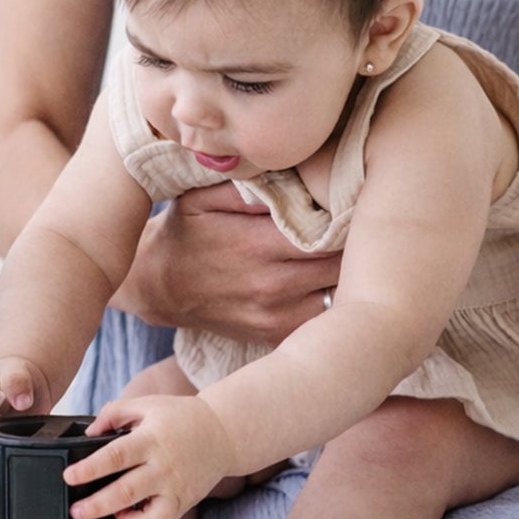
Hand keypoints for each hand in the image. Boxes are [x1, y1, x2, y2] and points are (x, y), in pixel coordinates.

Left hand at [61, 394, 235, 518]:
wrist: (223, 433)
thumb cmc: (181, 418)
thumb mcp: (146, 404)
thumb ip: (114, 414)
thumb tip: (88, 434)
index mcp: (151, 439)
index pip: (115, 456)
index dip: (90, 468)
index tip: (69, 476)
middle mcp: (164, 466)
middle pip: (126, 491)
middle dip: (96, 505)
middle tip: (76, 511)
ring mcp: (175, 488)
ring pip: (147, 516)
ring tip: (105, 515)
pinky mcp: (183, 503)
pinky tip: (128, 516)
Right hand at [121, 182, 341, 344]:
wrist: (159, 289)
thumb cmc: (186, 234)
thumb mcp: (202, 198)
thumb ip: (247, 187)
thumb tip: (293, 183)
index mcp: (256, 245)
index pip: (327, 230)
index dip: (346, 216)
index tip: (353, 202)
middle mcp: (270, 285)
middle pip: (341, 263)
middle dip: (354, 244)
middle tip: (359, 226)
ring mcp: (275, 316)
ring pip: (338, 294)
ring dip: (347, 274)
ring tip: (350, 253)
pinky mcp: (276, 334)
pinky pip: (322, 317)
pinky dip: (332, 299)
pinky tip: (328, 280)